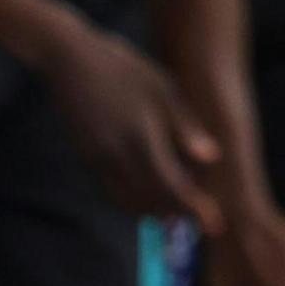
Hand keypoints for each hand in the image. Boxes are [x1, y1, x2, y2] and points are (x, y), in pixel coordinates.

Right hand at [29, 18, 225, 227]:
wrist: (69, 60)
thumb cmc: (124, 68)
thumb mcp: (163, 90)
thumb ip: (186, 127)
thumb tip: (212, 158)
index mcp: (143, 138)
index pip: (173, 188)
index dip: (196, 209)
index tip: (215, 224)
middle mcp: (118, 156)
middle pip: (152, 201)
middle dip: (178, 214)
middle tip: (201, 219)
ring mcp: (99, 159)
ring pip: (129, 201)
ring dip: (155, 209)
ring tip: (178, 209)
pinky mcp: (87, 158)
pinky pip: (113, 190)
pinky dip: (133, 198)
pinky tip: (148, 190)